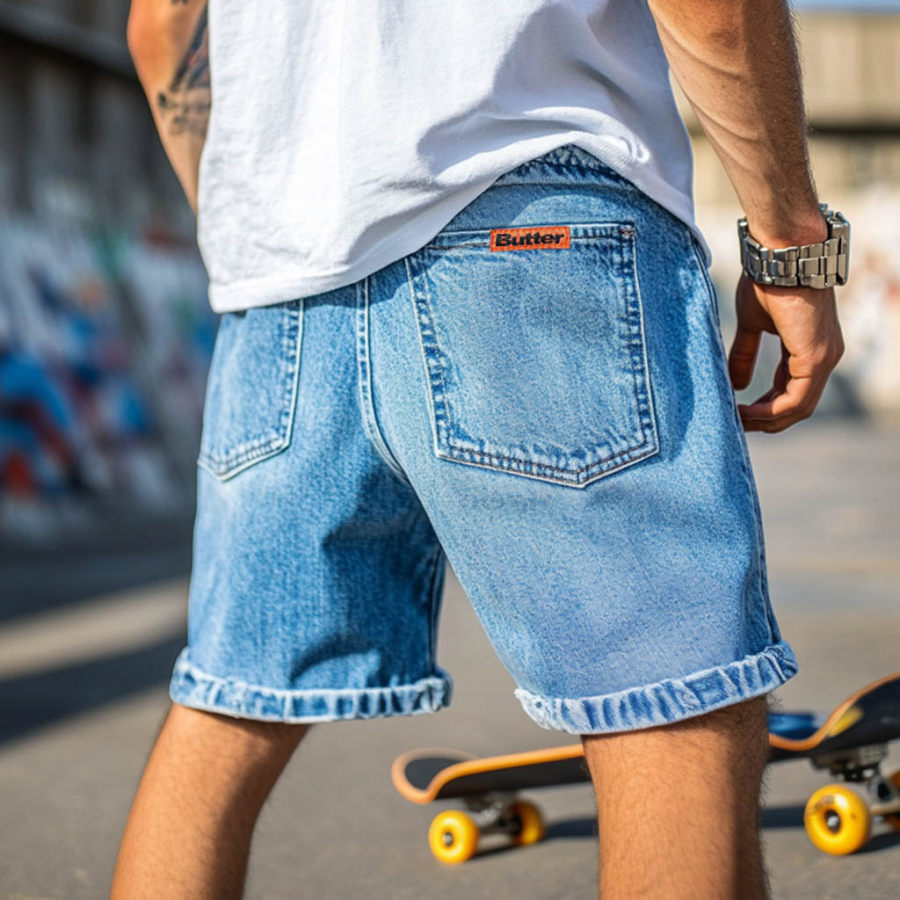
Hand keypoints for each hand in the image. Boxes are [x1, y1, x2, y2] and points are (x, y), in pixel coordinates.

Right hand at [727, 273, 843, 432]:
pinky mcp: (815, 359)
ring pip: (798, 407)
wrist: (780, 257)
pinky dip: (769, 411)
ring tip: (737, 420)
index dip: (766, 406)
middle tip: (737, 423)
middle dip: (767, 420)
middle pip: (798, 405)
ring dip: (766, 420)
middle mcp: (824, 357)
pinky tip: (746, 412)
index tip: (740, 412)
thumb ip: (745, 353)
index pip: (793, 389)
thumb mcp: (752, 324)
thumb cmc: (767, 281)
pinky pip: (794, 400)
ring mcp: (824, 359)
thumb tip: (735, 384)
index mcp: (811, 347)